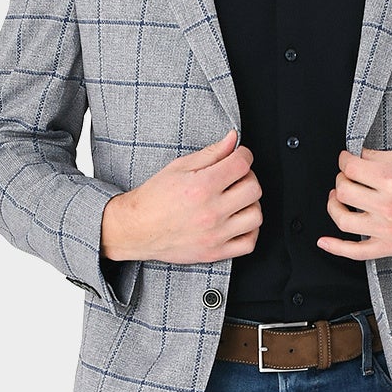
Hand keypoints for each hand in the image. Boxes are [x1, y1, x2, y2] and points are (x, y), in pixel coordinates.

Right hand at [101, 129, 261, 262]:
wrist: (136, 229)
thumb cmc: (154, 198)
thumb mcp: (179, 167)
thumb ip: (210, 153)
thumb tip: (233, 139)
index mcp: (202, 186)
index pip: (242, 164)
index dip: (244, 155)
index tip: (239, 157)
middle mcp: (211, 211)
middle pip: (253, 189)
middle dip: (248, 178)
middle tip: (236, 178)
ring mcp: (215, 234)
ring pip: (256, 216)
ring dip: (250, 204)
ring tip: (237, 201)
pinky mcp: (214, 252)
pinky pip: (248, 243)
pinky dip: (250, 231)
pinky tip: (238, 222)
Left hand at [316, 149, 391, 259]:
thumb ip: (381, 157)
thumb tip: (358, 156)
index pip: (350, 167)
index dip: (344, 161)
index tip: (346, 161)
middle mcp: (387, 204)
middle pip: (343, 191)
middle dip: (340, 180)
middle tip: (346, 178)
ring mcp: (387, 228)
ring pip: (343, 219)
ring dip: (334, 206)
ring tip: (338, 200)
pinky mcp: (389, 247)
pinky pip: (355, 252)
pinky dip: (335, 247)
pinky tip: (324, 241)